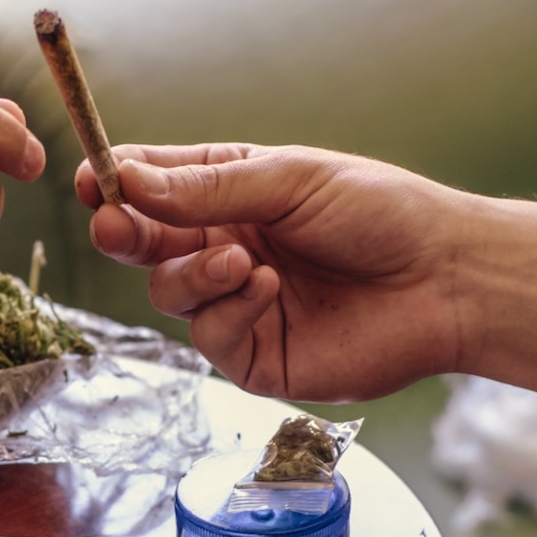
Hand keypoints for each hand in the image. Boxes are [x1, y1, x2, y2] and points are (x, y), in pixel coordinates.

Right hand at [76, 144, 473, 402]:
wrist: (446, 281)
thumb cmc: (381, 213)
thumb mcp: (290, 179)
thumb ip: (207, 185)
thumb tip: (128, 180)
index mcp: (231, 193)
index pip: (153, 186)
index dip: (117, 183)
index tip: (91, 180)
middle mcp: (225, 247)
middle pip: (144, 244)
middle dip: (125, 232)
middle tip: (116, 224)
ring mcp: (237, 305)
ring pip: (168, 293)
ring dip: (193, 274)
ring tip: (241, 260)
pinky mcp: (256, 357)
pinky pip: (210, 337)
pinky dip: (231, 310)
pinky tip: (270, 289)